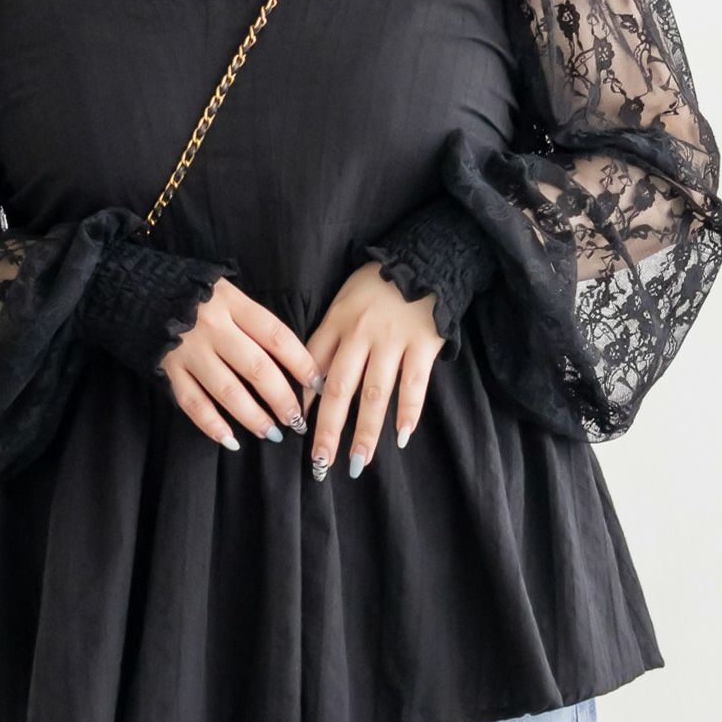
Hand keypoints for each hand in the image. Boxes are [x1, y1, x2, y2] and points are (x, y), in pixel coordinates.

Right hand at [159, 277, 322, 449]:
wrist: (135, 286)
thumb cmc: (193, 291)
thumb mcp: (226, 291)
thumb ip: (252, 319)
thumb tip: (291, 356)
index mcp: (233, 303)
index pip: (276, 336)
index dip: (300, 362)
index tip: (317, 384)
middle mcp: (213, 327)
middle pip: (256, 368)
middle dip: (281, 398)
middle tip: (297, 420)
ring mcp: (189, 349)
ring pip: (227, 390)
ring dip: (252, 417)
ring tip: (271, 433)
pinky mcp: (168, 367)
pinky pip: (192, 402)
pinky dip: (211, 424)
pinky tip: (230, 439)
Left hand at [300, 260, 444, 480]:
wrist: (424, 257)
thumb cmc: (377, 284)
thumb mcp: (343, 302)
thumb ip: (328, 338)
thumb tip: (311, 385)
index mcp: (338, 322)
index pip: (314, 366)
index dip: (303, 399)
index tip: (296, 429)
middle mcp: (362, 334)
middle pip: (340, 388)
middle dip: (329, 429)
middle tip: (320, 464)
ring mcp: (394, 340)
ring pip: (376, 394)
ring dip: (366, 431)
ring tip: (358, 461)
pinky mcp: (424, 344)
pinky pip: (415, 384)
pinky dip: (409, 411)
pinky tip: (402, 436)